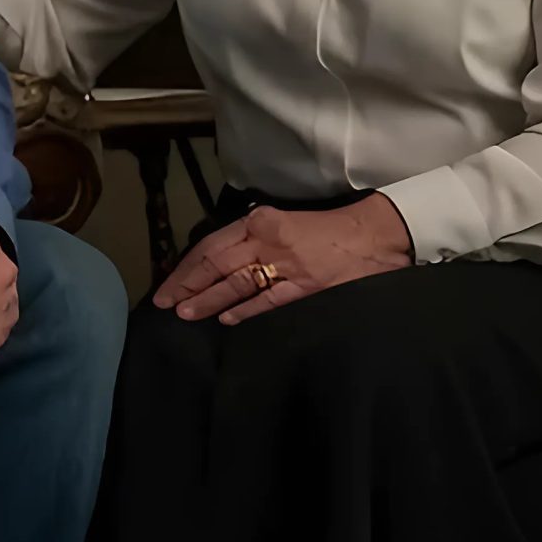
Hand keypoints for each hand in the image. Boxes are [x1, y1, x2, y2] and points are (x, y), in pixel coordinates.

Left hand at [153, 196, 411, 323]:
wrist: (376, 232)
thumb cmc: (329, 228)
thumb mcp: (283, 223)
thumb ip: (254, 237)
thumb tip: (222, 261)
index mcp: (260, 222)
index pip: (212, 245)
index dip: (188, 266)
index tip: (169, 283)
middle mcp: (267, 240)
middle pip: (216, 263)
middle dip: (188, 284)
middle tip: (165, 302)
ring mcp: (287, 264)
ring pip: (237, 282)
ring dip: (209, 299)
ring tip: (186, 313)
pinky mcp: (307, 286)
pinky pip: (269, 299)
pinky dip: (246, 309)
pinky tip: (228, 320)